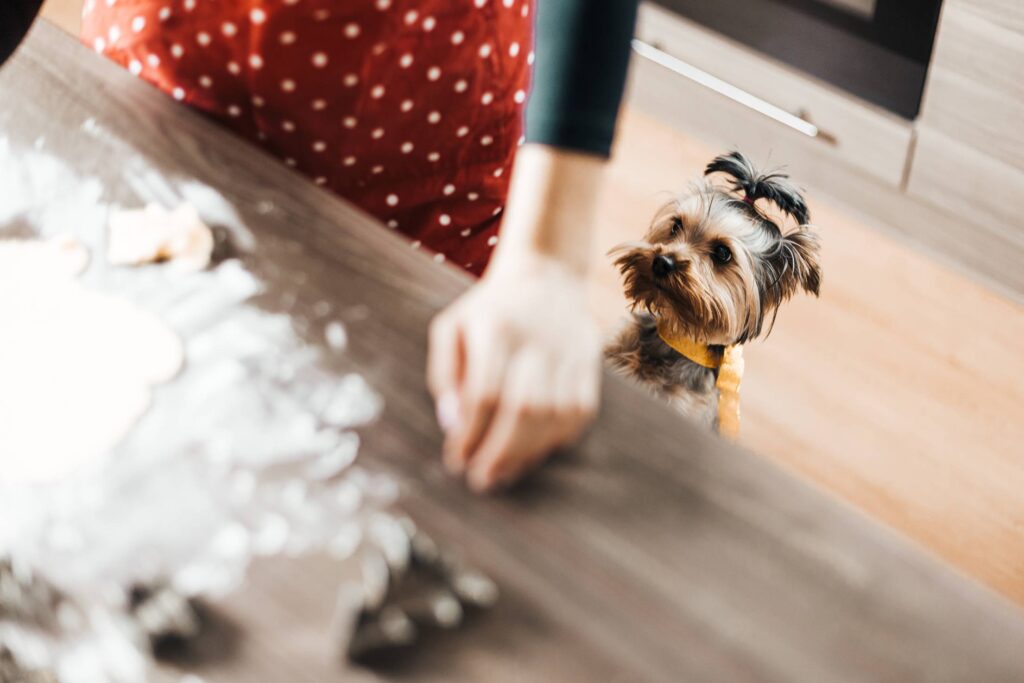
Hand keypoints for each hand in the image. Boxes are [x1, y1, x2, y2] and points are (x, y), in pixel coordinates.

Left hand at [427, 255, 601, 491]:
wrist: (547, 275)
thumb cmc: (488, 312)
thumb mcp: (451, 327)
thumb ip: (443, 373)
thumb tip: (451, 422)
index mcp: (495, 327)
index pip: (484, 393)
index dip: (470, 434)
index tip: (456, 459)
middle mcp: (536, 340)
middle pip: (523, 409)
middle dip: (500, 452)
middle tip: (482, 480)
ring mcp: (569, 351)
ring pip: (554, 416)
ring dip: (528, 453)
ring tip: (504, 472)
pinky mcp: (590, 362)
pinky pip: (581, 412)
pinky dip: (558, 439)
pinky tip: (535, 450)